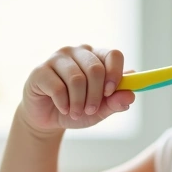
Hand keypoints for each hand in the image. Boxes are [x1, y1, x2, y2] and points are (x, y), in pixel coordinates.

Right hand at [19, 45, 136, 133]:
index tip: (110, 93)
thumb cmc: (76, 109)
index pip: (113, 54)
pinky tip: (63, 109)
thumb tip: (130, 95)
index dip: (115, 73)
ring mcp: (57, 59)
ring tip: (76, 113)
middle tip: (91, 111)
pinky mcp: (40, 70)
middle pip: (95, 68)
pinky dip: (63, 103)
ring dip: (78, 102)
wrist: (48, 119)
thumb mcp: (99, 111)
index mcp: (96, 56)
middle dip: (96, 95)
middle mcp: (77, 52)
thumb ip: (115, 103)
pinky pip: (57, 87)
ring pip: (76, 79)